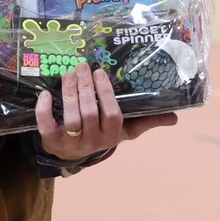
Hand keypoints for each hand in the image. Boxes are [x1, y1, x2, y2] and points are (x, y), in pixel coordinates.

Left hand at [34, 60, 177, 161]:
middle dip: (85, 88)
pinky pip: (47, 128)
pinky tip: (45, 94)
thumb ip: (146, 121)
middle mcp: (94, 141)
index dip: (105, 94)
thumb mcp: (125, 130)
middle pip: (90, 113)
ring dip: (69, 94)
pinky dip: (44, 110)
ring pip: (71, 118)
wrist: (72, 153)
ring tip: (68, 73)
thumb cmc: (102, 133)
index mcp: (113, 134)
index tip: (100, 72)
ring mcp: (73, 143)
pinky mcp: (53, 143)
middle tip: (81, 67)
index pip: (112, 115)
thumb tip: (175, 117)